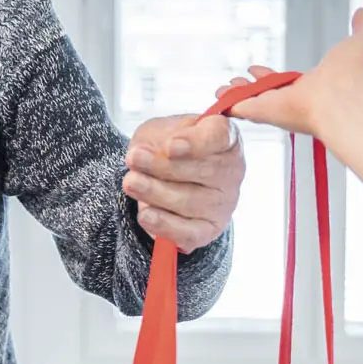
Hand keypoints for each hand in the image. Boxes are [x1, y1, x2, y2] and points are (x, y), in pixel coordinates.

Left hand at [123, 113, 244, 251]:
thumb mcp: (160, 130)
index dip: (197, 143)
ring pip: (191, 201)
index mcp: (225, 137)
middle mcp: (231, 171)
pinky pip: (189, 233)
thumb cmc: (164, 147)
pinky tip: (146, 215)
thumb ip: (161, 137)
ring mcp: (223, 203)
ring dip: (155, 192)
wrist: (161, 176)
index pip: (221, 136)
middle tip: (134, 159)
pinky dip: (165, 225)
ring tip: (131, 183)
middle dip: (163, 166)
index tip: (170, 146)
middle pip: (204, 170)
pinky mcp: (209, 229)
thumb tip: (162, 153)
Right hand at [219, 9, 362, 216]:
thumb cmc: (356, 73)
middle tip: (233, 81)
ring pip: (250, 100)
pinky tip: (215, 103)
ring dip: (235, 94)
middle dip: (249, 87)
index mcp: (315, 86)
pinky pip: (239, 108)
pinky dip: (226, 105)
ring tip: (220, 90)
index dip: (272, 77)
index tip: (257, 70)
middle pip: (265, 93)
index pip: (288, 83)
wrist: (346, 96)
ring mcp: (278, 108)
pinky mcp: (263, 112)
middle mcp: (295, 100)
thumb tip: (361, 12)